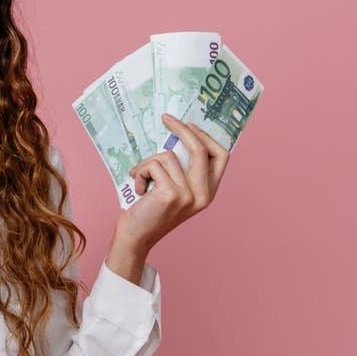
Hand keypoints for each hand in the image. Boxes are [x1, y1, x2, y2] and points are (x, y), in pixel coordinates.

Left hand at [114, 113, 230, 252]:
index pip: (221, 157)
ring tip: (140, 179)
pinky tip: (138, 189)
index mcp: (208, 192)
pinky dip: (140, 172)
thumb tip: (176, 137)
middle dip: (182, 129)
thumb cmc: (149, 211)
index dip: (207, 137)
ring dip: (147, 164)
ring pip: (168, 156)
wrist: (135, 237)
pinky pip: (153, 166)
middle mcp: (203, 195)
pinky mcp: (170, 194)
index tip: (190, 125)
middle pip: (200, 149)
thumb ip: (181, 170)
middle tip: (166, 118)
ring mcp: (188, 195)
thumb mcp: (173, 190)